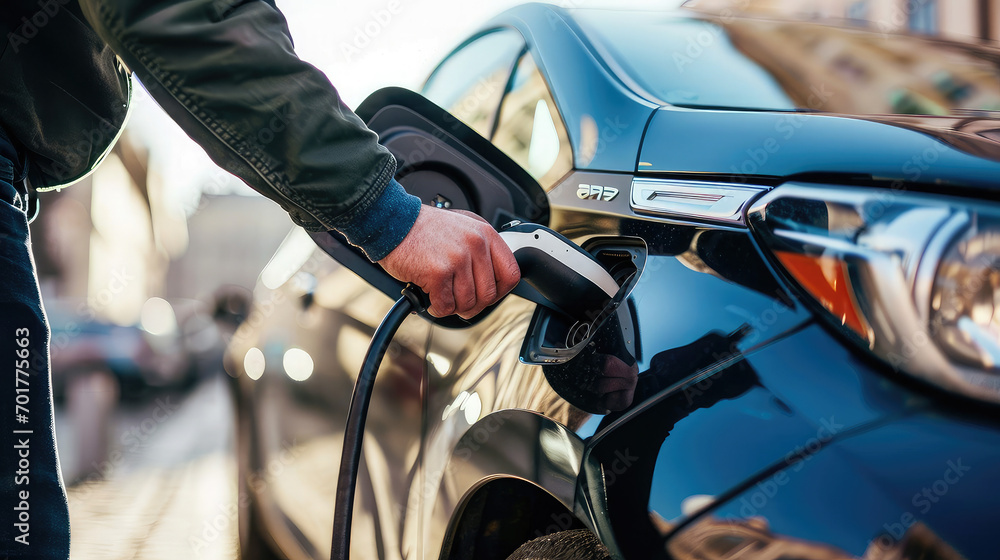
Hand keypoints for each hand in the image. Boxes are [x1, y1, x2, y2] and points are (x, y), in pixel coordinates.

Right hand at [378, 206, 519, 318]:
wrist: (392, 222)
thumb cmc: (422, 229)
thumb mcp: (462, 229)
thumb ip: (480, 251)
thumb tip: (491, 283)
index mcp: (485, 233)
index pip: (511, 274)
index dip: (499, 292)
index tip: (486, 295)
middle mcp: (475, 244)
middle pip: (489, 295)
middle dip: (472, 305)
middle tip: (457, 300)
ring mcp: (458, 257)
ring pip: (467, 303)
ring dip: (452, 306)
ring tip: (439, 293)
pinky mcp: (438, 272)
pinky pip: (446, 306)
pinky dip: (436, 308)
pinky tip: (429, 296)